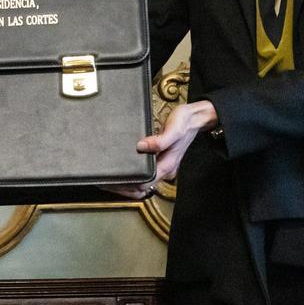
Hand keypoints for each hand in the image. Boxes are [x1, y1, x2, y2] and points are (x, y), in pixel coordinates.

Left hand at [100, 101, 217, 199]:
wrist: (194, 118)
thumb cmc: (184, 123)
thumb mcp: (173, 129)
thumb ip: (159, 140)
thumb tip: (141, 146)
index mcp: (168, 165)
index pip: (145, 183)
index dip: (130, 184)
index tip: (116, 180)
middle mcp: (165, 168)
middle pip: (143, 185)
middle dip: (126, 185)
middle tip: (109, 180)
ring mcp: (163, 164)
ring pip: (144, 180)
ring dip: (130, 180)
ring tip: (114, 175)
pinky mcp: (160, 158)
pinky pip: (145, 170)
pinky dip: (135, 172)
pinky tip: (125, 166)